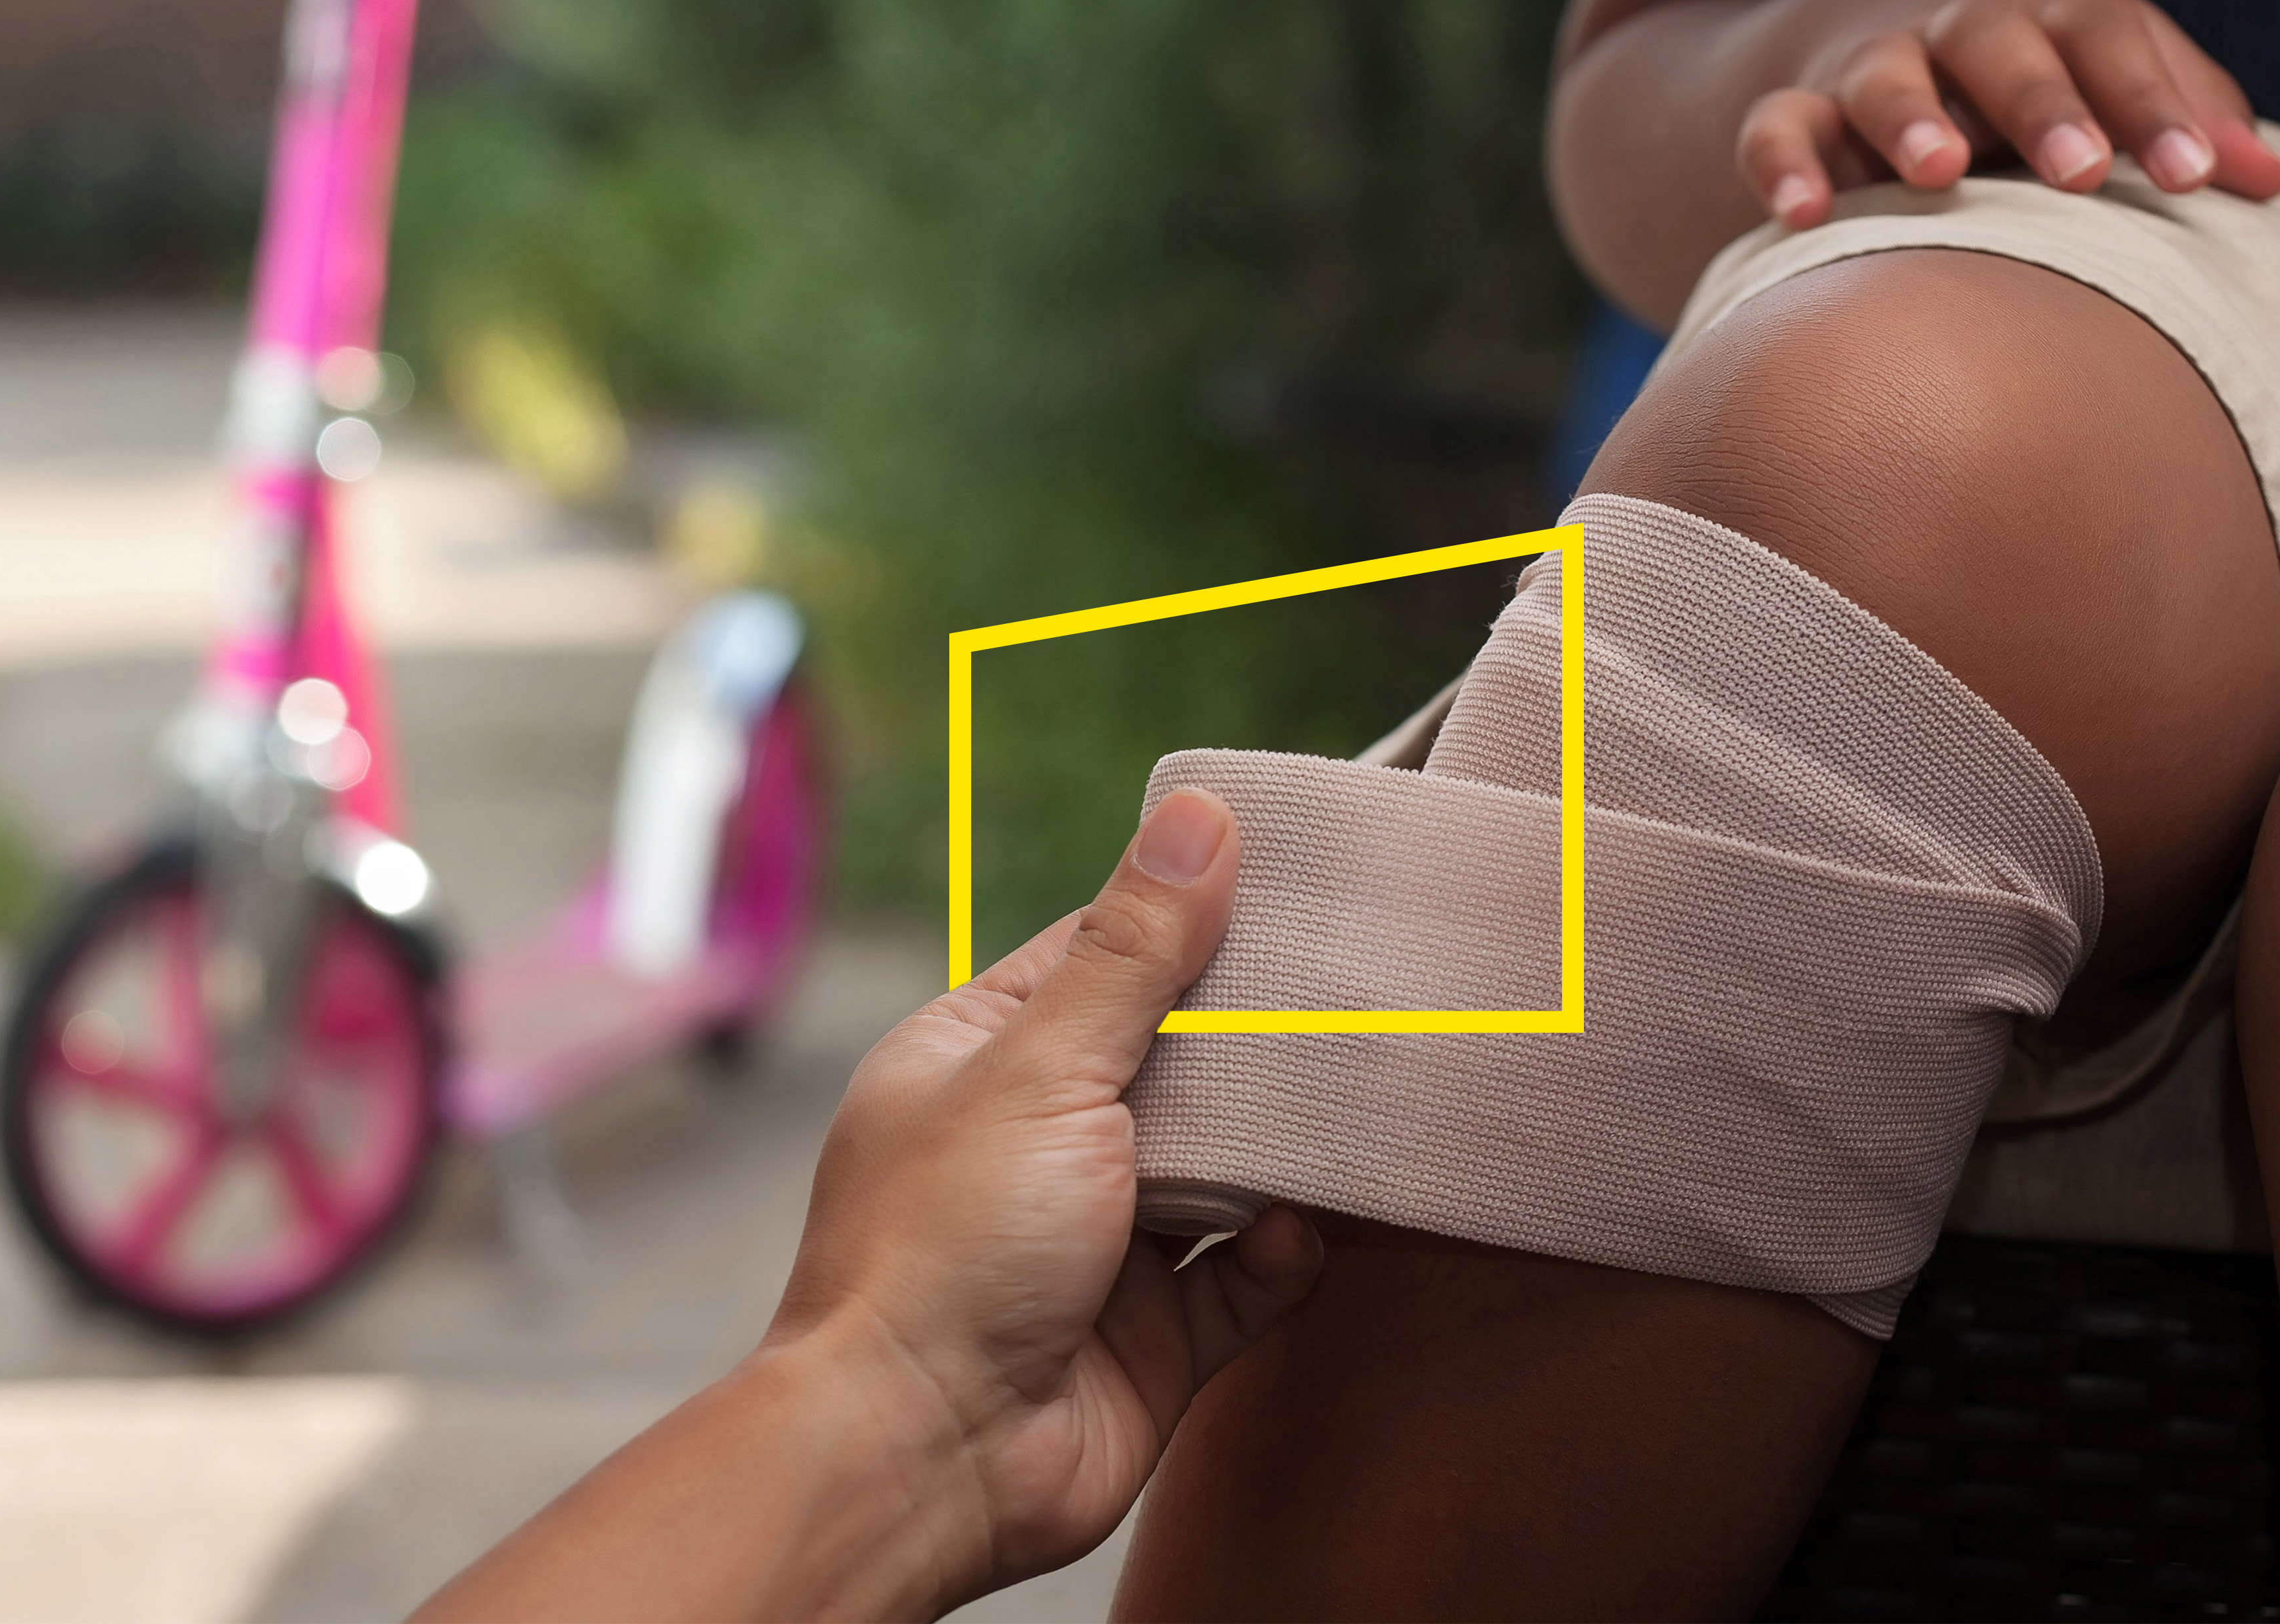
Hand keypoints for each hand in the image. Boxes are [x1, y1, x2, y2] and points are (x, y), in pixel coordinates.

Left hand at [767, 787, 1321, 1606]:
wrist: (922, 1462)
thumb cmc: (942, 1253)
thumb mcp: (1043, 1068)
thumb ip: (1136, 951)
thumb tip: (1198, 817)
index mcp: (984, 1060)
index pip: (1103, 958)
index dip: (1191, 921)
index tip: (1290, 883)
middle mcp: (1041, 1143)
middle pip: (1177, 1062)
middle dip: (1254, 1039)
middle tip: (1357, 989)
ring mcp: (1098, 1243)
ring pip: (1222, 1168)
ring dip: (1281, 1146)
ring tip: (1356, 1096)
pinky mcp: (1152, 1335)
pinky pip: (1244, 1277)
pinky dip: (1281, 1253)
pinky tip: (1304, 1226)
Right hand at [1741, 0, 2279, 228]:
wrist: (1882, 33)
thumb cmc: (2032, 79)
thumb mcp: (2109, 81)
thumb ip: (2184, 122)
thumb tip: (2272, 185)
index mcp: (2051, 20)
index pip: (2111, 44)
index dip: (2154, 105)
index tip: (2197, 178)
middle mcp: (1961, 33)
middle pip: (2002, 48)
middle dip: (2042, 106)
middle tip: (2081, 173)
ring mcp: (1874, 70)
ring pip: (1888, 79)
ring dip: (1912, 120)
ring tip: (1941, 173)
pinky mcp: (1797, 116)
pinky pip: (1775, 133)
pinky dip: (1784, 166)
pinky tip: (1804, 218)